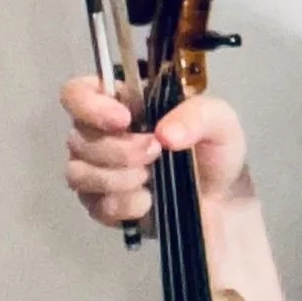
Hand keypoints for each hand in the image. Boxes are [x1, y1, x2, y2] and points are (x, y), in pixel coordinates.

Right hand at [61, 76, 250, 228]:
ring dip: (120, 178)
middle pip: (77, 138)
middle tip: (156, 153)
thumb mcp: (220, 122)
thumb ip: (197, 116)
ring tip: (152, 178)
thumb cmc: (216, 153)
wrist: (225, 202)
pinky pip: (96, 206)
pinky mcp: (103, 206)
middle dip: (120, 150)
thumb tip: (164, 134)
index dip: (89, 105)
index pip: (76, 93)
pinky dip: (125, 205)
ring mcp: (97, 172)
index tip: (124, 120)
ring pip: (78, 173)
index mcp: (123, 105)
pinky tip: (149, 201)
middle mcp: (101, 135)